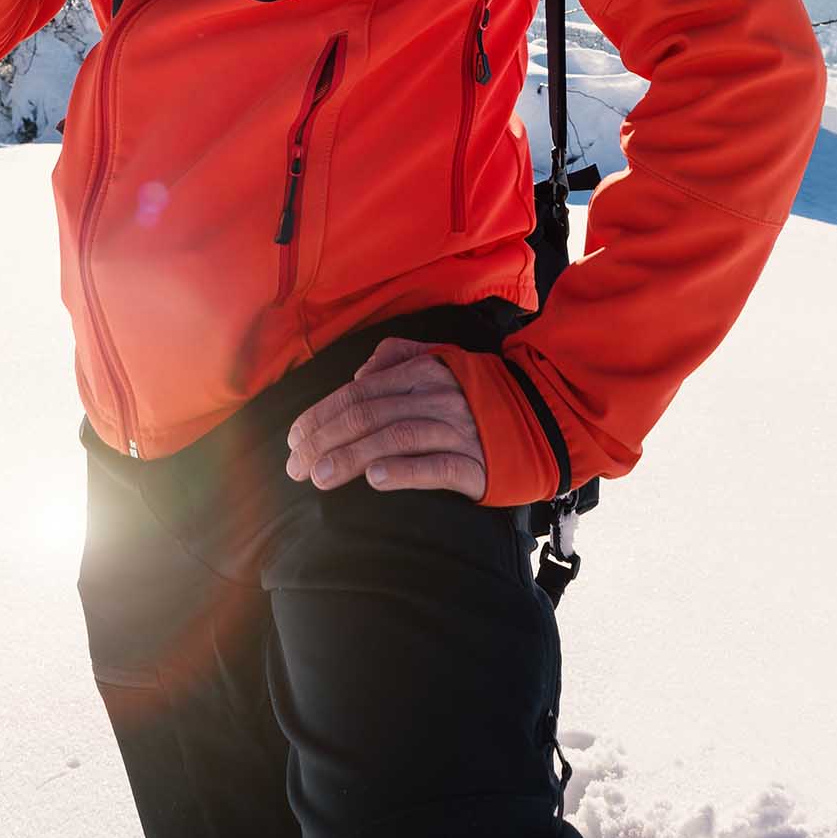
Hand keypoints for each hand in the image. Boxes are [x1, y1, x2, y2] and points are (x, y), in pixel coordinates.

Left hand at [286, 336, 485, 497]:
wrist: (543, 418)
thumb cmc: (480, 395)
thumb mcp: (441, 362)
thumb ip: (398, 357)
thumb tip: (359, 373)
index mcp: (421, 371)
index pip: (356, 393)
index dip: (319, 417)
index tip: (293, 441)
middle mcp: (435, 396)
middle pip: (367, 415)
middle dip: (323, 441)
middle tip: (295, 467)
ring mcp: (457, 429)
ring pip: (393, 438)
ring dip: (350, 458)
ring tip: (320, 477)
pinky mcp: (477, 464)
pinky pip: (435, 466)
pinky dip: (402, 471)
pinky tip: (374, 480)